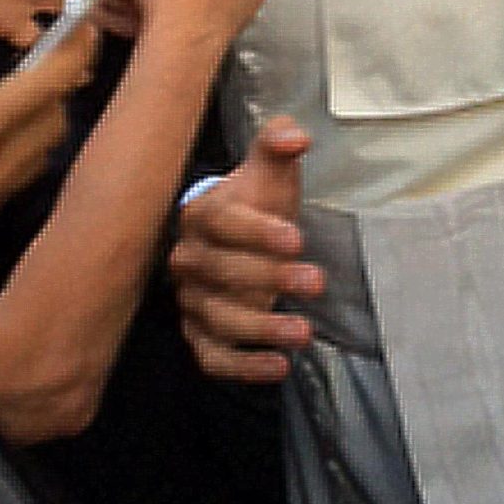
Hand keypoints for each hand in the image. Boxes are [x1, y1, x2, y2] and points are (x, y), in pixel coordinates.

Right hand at [0, 0, 96, 273]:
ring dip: (47, 113)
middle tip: (54, 52)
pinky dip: (28, 143)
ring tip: (28, 86)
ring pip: (45, 148)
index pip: (51, 83)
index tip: (83, 26)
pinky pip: (25, 173)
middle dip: (63, 80)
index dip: (75, 49)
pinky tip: (1, 129)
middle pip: (59, 116)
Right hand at [171, 116, 323, 381]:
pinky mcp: (200, 335)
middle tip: (316, 282)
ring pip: (217, 318)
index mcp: (199, 214)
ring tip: (304, 332)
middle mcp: (187, 259)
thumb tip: (296, 136)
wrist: (236, 237)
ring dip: (260, 328)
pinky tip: (279, 367)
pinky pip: (212, 357)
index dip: (256, 232)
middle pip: (220, 272)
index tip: (297, 239)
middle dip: (269, 279)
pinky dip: (242, 368)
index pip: (220, 223)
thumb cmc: (255, 201)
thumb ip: (278, 144)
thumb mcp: (268, 169)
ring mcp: (191, 300)